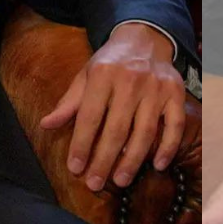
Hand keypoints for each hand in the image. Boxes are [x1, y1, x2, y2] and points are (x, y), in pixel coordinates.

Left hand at [40, 22, 184, 191]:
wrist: (143, 40)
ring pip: (145, 131)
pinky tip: (157, 165)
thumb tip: (46, 125)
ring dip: (132, 160)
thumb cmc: (109, 64)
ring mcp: (156, 88)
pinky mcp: (176, 94)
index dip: (81, 144)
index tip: (75, 168)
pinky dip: (168, 147)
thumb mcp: (85, 76)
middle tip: (94, 183)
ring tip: (120, 180)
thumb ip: (69, 103)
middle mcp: (130, 81)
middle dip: (103, 160)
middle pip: (116, 129)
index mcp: (102, 75)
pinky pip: (174, 125)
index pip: (89, 117)